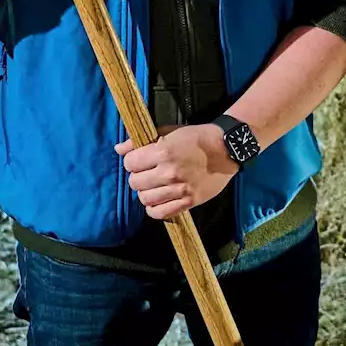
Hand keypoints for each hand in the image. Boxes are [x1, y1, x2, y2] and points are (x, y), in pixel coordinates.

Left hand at [115, 124, 238, 219]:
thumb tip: (119, 149)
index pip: (130, 163)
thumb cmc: (197, 137)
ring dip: (146, 192)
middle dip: (138, 177)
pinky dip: (154, 209)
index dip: (133, 161)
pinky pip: (161, 213)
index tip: (140, 160)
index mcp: (163, 151)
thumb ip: (142, 141)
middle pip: (135, 182)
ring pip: (145, 199)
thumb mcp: (170, 132)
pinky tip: (158, 200)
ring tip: (153, 186)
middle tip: (147, 173)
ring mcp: (179, 189)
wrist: (227, 149)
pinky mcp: (189, 201)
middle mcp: (169, 172)